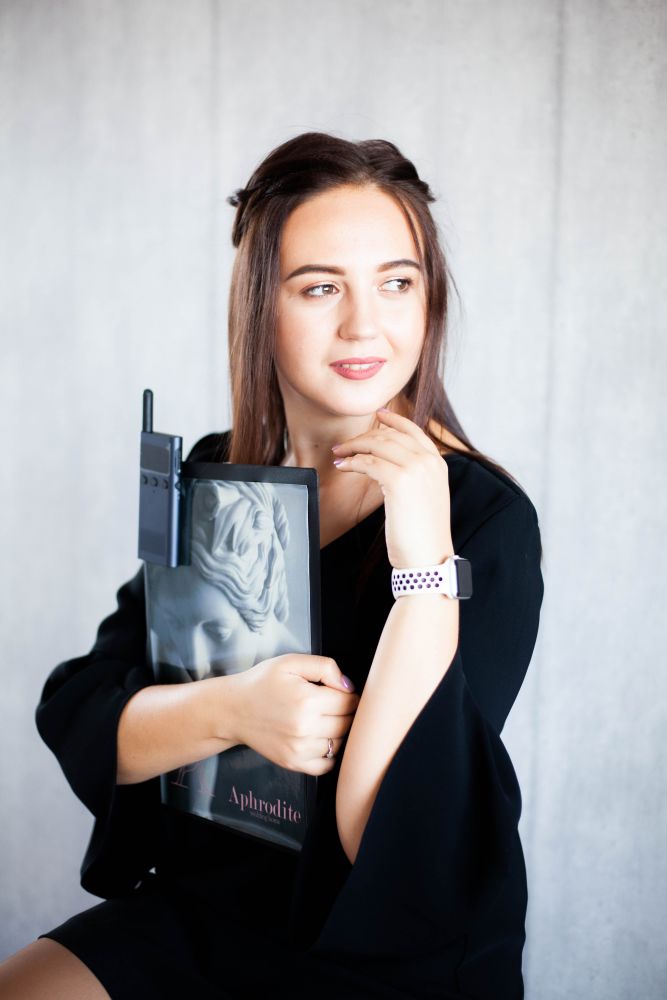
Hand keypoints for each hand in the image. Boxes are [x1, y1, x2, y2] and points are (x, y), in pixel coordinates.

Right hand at [225, 653, 358, 775]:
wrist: (233, 709)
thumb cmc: (262, 683)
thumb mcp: (290, 663)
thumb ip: (324, 667)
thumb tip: (348, 687)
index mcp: (307, 700)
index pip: (349, 702)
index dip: (349, 695)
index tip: (340, 692)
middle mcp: (305, 728)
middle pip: (347, 724)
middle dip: (346, 713)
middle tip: (333, 705)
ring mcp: (299, 749)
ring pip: (339, 744)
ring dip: (338, 732)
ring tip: (325, 720)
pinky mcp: (293, 763)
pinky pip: (327, 765)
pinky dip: (329, 754)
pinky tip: (320, 739)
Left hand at [332, 409, 453, 567]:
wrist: (428, 558)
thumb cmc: (423, 534)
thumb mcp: (425, 497)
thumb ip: (415, 476)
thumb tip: (388, 464)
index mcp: (438, 463)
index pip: (415, 431)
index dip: (395, 421)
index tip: (380, 414)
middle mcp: (429, 461)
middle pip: (391, 436)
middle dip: (364, 437)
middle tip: (345, 445)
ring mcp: (416, 469)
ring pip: (378, 445)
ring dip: (354, 447)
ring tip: (339, 454)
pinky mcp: (400, 480)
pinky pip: (369, 462)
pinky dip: (353, 462)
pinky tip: (343, 467)